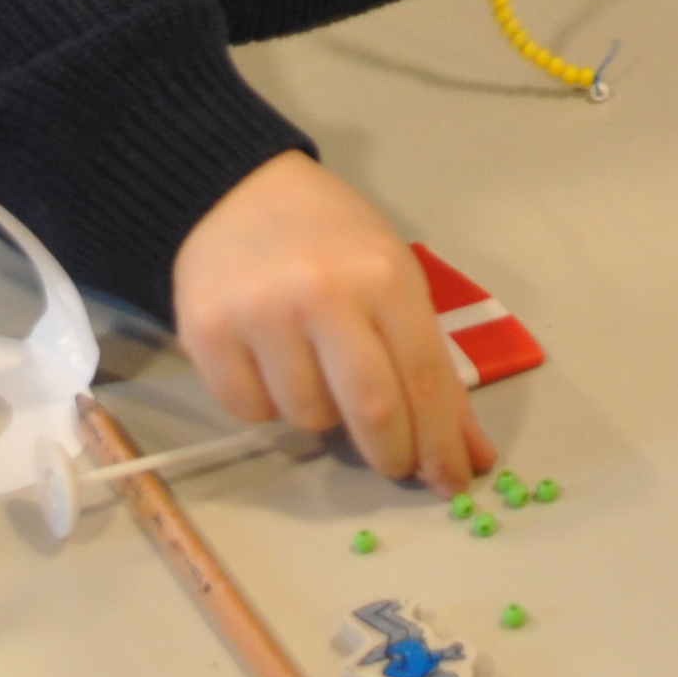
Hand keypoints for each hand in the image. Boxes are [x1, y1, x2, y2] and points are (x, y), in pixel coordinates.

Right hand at [168, 151, 495, 490]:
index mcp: (384, 276)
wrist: (237, 192)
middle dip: (392, 454)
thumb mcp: (394, 280)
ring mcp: (261, 313)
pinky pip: (250, 412)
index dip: (441, 444)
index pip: (425, 380)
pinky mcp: (207, 332)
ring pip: (308, 418)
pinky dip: (267, 405)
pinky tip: (269, 362)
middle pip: (372, 410)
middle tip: (395, 465)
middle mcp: (324, 293)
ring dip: (322, 416)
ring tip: (316, 369)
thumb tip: (470, 455)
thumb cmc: (332, 240)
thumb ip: (431, 367)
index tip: (451, 484)